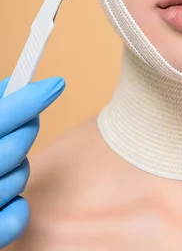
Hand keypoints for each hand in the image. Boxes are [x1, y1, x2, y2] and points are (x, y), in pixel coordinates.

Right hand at [0, 75, 64, 248]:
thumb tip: (13, 84)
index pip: (0, 118)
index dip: (28, 100)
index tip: (56, 84)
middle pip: (15, 148)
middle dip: (25, 131)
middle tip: (28, 121)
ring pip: (18, 179)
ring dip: (16, 170)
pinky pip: (17, 218)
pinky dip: (17, 207)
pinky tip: (4, 199)